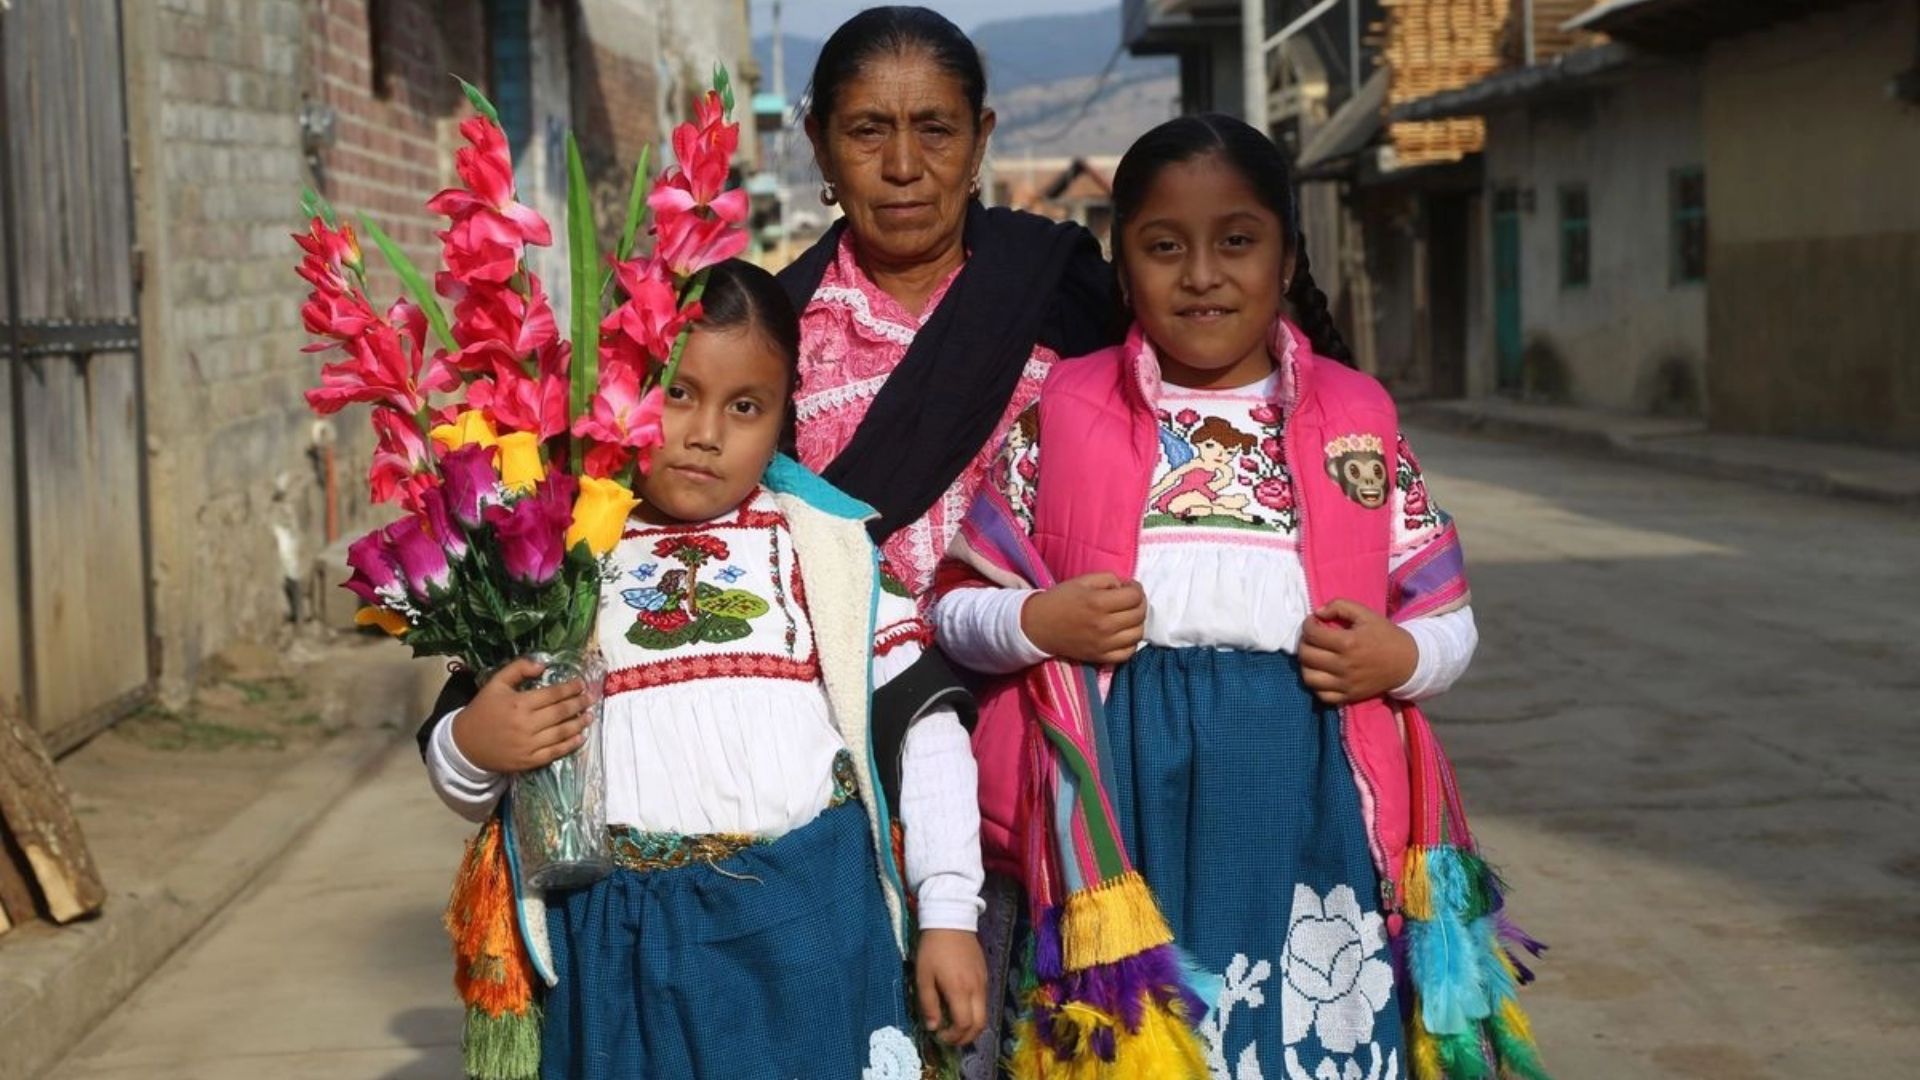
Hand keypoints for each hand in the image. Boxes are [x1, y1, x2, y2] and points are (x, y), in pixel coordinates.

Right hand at [449, 657, 590, 773]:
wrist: (466, 743)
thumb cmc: (483, 710)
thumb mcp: (496, 683)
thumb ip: (518, 669)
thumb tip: (543, 665)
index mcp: (519, 703)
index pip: (553, 694)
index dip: (570, 688)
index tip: (581, 684)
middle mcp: (526, 724)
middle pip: (561, 713)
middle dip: (579, 704)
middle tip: (591, 698)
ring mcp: (528, 745)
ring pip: (561, 733)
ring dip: (578, 724)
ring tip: (589, 716)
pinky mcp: (529, 761)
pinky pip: (554, 753)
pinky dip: (570, 745)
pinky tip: (580, 737)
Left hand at [915, 928, 986, 1046]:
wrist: (951, 921)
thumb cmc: (933, 949)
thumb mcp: (923, 976)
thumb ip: (929, 1004)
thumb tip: (933, 1027)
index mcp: (959, 990)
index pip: (964, 1024)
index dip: (954, 1036)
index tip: (940, 1035)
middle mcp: (976, 989)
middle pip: (980, 1024)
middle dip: (966, 1038)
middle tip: (950, 1038)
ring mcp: (983, 982)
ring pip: (985, 1014)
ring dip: (972, 1026)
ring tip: (954, 1026)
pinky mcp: (985, 975)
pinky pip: (984, 1001)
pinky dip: (975, 1013)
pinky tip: (960, 1008)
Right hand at [1021, 573, 1146, 664]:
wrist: (1038, 625)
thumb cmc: (1061, 599)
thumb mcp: (1083, 580)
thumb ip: (1109, 579)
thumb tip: (1127, 587)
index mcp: (1098, 603)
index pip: (1134, 596)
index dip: (1136, 588)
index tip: (1128, 586)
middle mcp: (1104, 625)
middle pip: (1139, 614)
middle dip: (1139, 603)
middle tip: (1130, 599)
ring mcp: (1103, 644)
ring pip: (1137, 634)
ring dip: (1137, 622)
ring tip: (1127, 616)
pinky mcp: (1100, 657)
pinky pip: (1128, 653)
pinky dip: (1131, 642)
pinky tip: (1123, 633)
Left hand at [1298, 599, 1417, 705]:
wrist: (1408, 662)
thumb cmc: (1385, 635)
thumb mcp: (1366, 614)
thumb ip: (1339, 606)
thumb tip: (1317, 613)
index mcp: (1348, 643)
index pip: (1312, 634)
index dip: (1308, 624)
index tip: (1313, 621)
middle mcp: (1344, 665)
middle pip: (1306, 655)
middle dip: (1303, 642)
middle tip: (1312, 637)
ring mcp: (1346, 684)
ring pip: (1309, 677)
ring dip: (1306, 664)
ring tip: (1313, 656)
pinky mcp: (1349, 696)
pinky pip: (1322, 695)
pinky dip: (1316, 685)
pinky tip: (1321, 673)